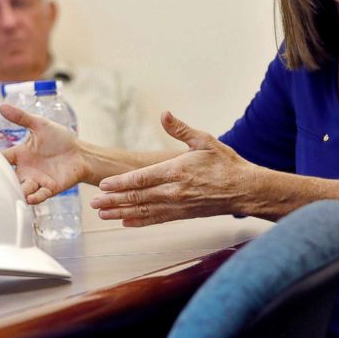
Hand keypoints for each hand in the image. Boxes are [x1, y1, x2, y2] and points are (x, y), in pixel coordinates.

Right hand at [0, 103, 87, 204]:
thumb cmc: (60, 139)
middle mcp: (25, 170)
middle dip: (1, 184)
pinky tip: (30, 198)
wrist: (80, 153)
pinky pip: (39, 195)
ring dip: (17, 192)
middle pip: (8, 179)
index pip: (1, 159)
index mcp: (20, 155)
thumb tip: (2, 105)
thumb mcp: (40, 125)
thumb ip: (21, 118)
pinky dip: (35, 198)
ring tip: (12, 194)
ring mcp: (36, 180)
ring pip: (22, 189)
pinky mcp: (49, 188)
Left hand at [90, 111, 252, 226]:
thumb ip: (181, 129)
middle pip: (137, 197)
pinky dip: (139, 222)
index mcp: (176, 171)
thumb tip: (164, 114)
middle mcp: (174, 191)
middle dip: (113, 200)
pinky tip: (126, 223)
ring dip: (121, 213)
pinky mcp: (182, 215)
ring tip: (102, 214)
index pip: (141, 179)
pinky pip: (156, 220)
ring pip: (143, 211)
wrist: (245, 190)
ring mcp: (178, 205)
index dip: (120, 183)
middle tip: (93, 203)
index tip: (103, 185)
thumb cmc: (226, 164)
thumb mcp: (204, 140)